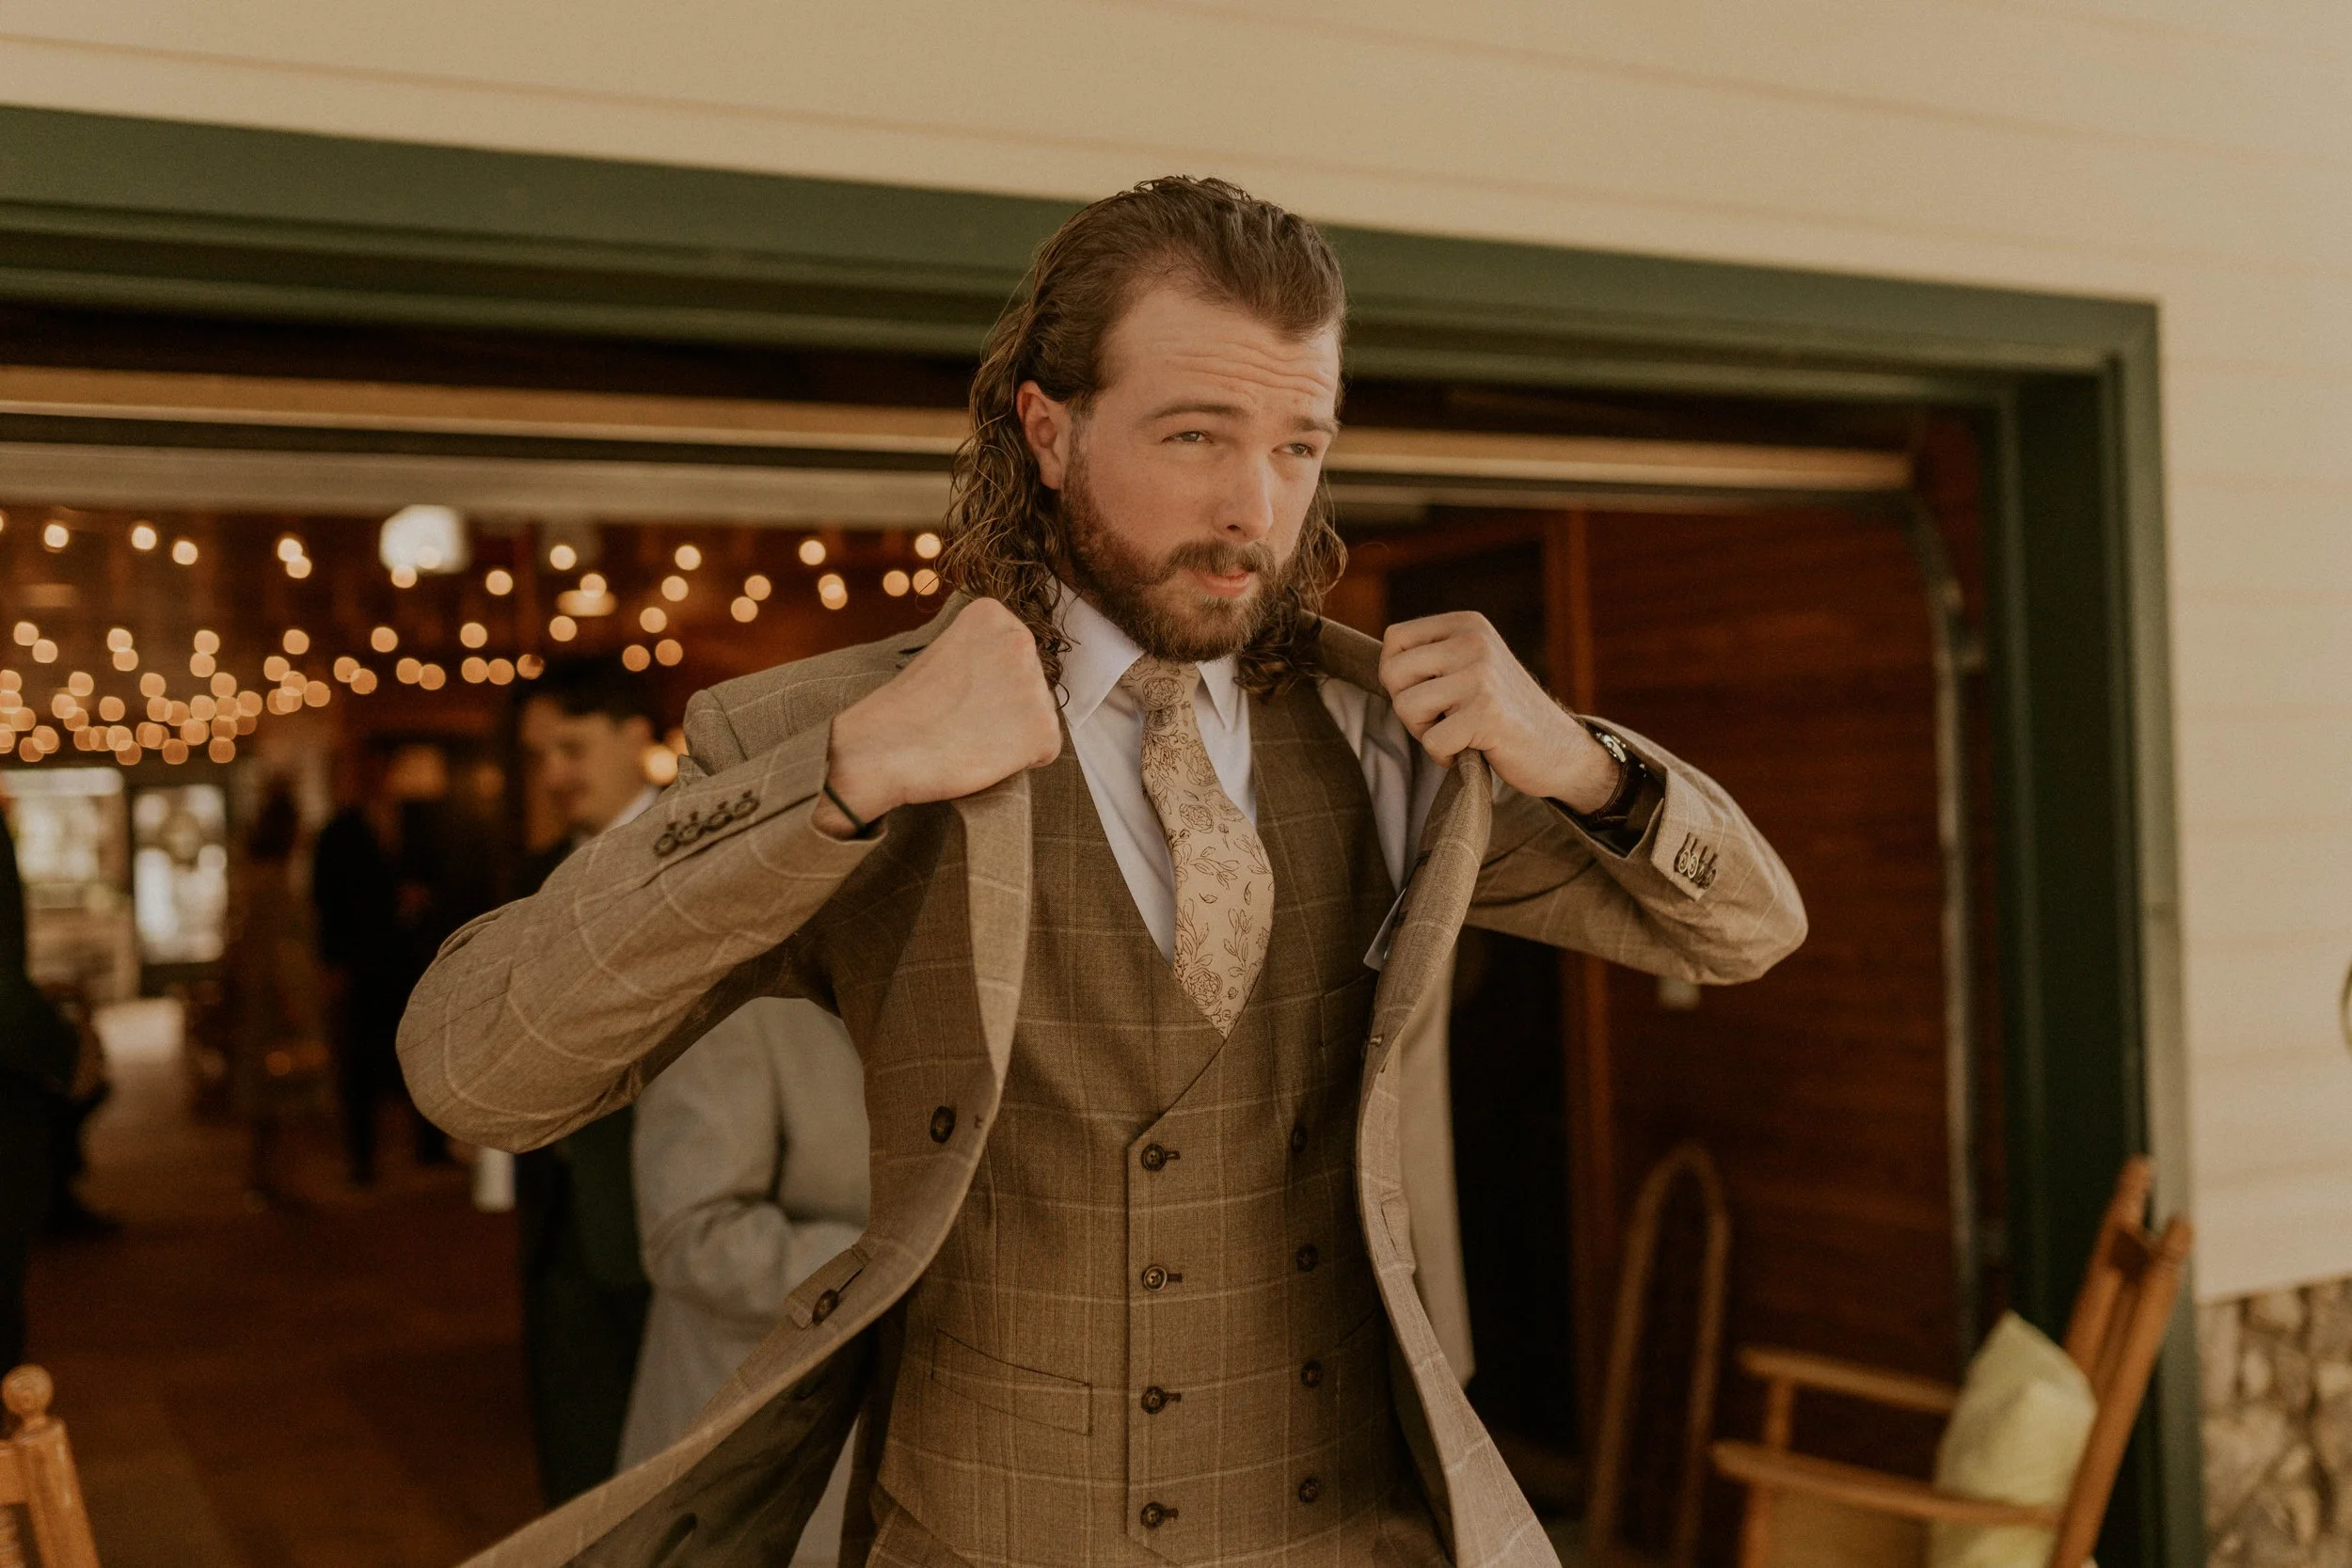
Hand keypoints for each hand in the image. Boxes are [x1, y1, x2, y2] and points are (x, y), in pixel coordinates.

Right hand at [816, 598, 1062, 836]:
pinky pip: (1045, 750)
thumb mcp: (942, 654)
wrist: (884, 750)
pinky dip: (1021, 761)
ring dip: (1013, 733)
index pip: (1013, 653)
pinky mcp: (1044, 729)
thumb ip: (981, 653)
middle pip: (1031, 682)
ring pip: (1038, 716)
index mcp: (992, 614)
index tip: (955, 689)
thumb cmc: (904, 709)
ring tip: (969, 736)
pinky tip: (984, 754)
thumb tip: (1005, 675)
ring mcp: (1036, 685)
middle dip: (1006, 706)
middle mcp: (1021, 641)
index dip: (986, 682)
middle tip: (961, 717)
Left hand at [1378, 611, 1618, 810]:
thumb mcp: (1470, 667)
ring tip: (1458, 732)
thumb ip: (1431, 658)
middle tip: (1442, 719)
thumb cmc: (1503, 713)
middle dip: (1408, 707)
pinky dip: (1445, 756)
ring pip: (1406, 707)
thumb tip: (1382, 666)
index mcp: (1467, 624)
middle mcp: (1473, 641)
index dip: (1399, 676)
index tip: (1429, 694)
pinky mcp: (1486, 713)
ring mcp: (1481, 675)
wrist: (1559, 749)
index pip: (1394, 638)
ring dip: (1425, 732)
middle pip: (1391, 671)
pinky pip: (1432, 742)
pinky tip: (1473, 750)